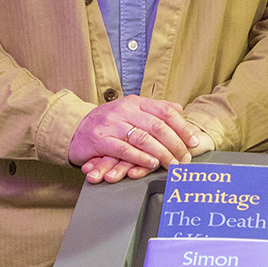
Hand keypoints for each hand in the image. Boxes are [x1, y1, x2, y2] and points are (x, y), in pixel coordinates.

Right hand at [81, 118, 212, 182]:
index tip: (193, 141)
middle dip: (175, 144)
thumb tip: (179, 109)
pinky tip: (151, 164)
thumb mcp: (130, 110)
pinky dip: (140, 158)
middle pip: (157, 126)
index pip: (165, 111)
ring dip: (161, 153)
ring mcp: (111, 124)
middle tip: (185, 159)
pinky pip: (124, 149)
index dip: (182, 126)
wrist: (74, 129)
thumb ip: (154, 110)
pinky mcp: (100, 139)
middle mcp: (124, 110)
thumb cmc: (107, 123)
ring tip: (173, 164)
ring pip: (143, 138)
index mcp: (135, 102)